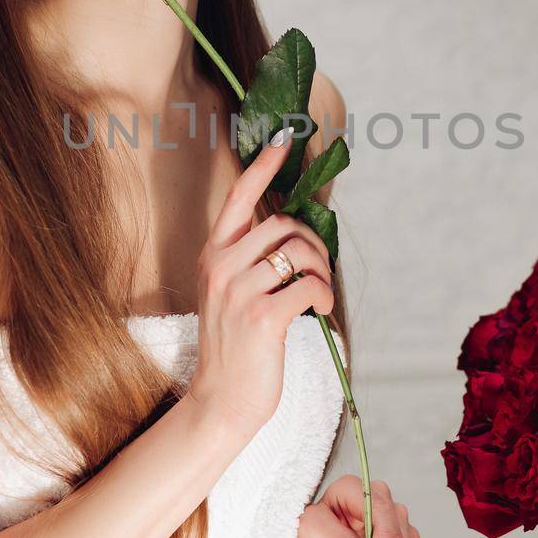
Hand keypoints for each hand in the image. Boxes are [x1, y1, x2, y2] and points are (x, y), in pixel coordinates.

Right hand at [186, 130, 334, 439]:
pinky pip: (309, 286)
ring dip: (322, 271)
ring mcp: (238, 291)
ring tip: (318, 295)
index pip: (238, 197)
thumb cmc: (236, 348)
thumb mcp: (233, 295)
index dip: (264, 165)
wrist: (221, 401)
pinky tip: (320, 311)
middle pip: (283, 225)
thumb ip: (253, 261)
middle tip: (319, 271)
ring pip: (299, 251)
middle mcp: (221, 266)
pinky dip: (324, 296)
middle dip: (313, 243)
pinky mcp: (261, 317)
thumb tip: (297, 231)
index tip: (285, 136)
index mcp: (213, 256)